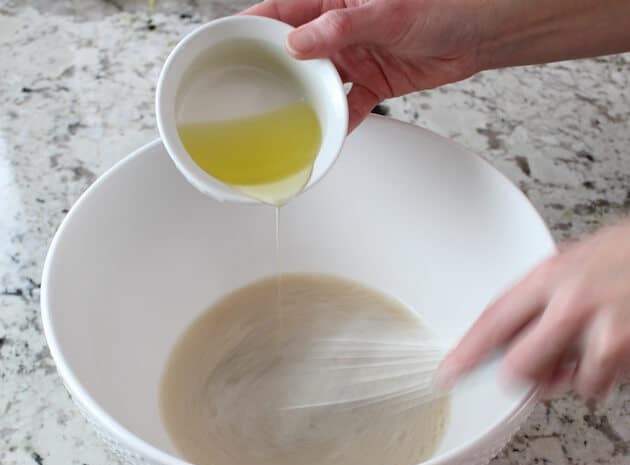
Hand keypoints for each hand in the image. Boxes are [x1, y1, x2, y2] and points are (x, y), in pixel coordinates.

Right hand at [244, 0, 484, 130]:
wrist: (481, 32)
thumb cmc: (445, 3)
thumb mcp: (388, 11)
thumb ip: (341, 27)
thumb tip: (299, 43)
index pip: (283, 10)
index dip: (254, 25)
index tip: (229, 42)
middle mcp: (341, 28)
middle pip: (295, 50)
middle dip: (274, 69)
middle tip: (252, 90)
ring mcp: (355, 56)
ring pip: (319, 81)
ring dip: (306, 99)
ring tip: (287, 116)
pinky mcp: (373, 81)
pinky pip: (349, 104)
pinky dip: (341, 119)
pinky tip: (330, 132)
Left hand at [439, 220, 629, 399]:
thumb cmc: (626, 258)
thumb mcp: (571, 264)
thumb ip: (535, 302)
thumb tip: (503, 342)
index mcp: (549, 276)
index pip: (493, 321)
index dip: (466, 353)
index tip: (448, 374)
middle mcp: (570, 303)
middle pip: (517, 367)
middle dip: (523, 374)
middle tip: (539, 365)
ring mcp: (602, 330)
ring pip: (561, 383)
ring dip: (572, 376)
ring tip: (592, 344)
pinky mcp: (624, 352)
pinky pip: (596, 387)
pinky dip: (601, 377)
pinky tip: (613, 348)